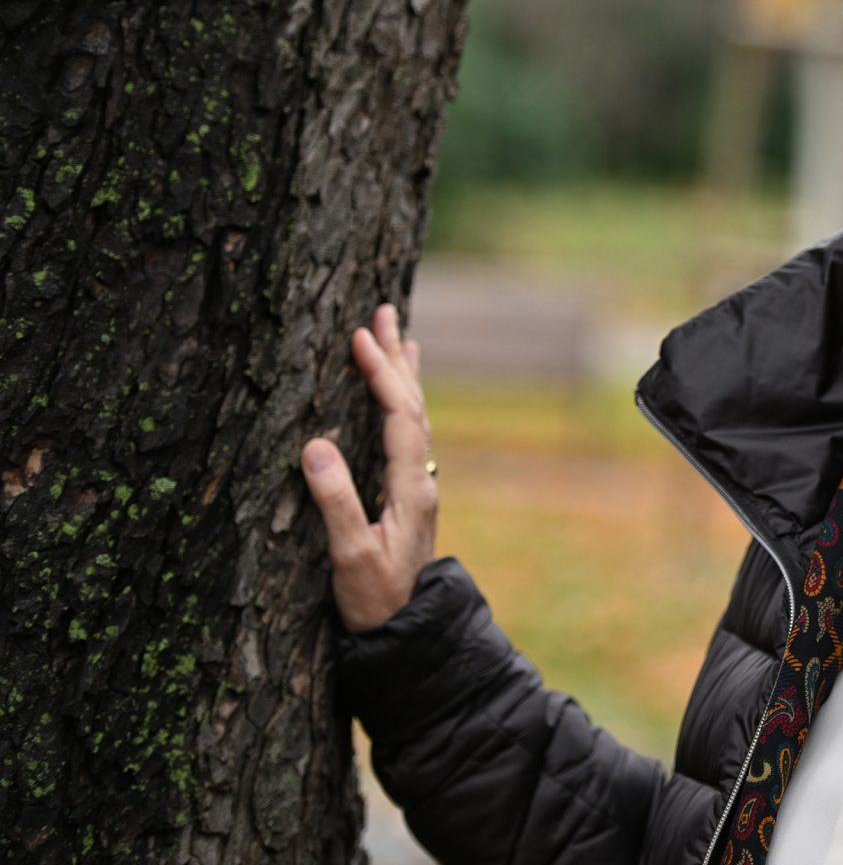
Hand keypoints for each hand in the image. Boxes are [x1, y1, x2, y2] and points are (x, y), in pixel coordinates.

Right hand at [300, 303, 438, 633]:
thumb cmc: (375, 602)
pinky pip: (409, 433)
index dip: (380, 374)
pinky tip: (400, 394)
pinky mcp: (409, 495)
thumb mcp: (350, 556)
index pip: (399, 417)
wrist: (409, 638)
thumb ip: (336, 502)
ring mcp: (418, 486)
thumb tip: (315, 444)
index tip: (361, 336)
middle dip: (396, 357)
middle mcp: (422, 480)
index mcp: (412, 488)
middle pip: (412, 405)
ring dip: (404, 373)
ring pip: (413, 416)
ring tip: (398, 332)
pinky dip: (402, 402)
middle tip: (383, 310)